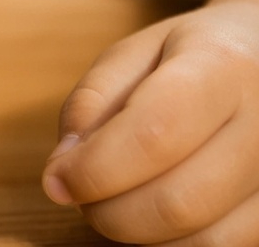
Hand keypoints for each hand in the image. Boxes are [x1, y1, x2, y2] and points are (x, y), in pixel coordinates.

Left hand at [43, 0, 258, 244]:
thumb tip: (64, 171)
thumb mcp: (133, 54)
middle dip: (110, 212)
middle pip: (180, 201)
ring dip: (141, 233)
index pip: (154, 133)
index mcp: (223, 65)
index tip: (57, 180)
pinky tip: (155, 212)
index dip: (95, 169)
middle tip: (82, 195)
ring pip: (205, 238)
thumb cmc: (189, 55)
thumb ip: (91, 103)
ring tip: (119, 198)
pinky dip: (175, 242)